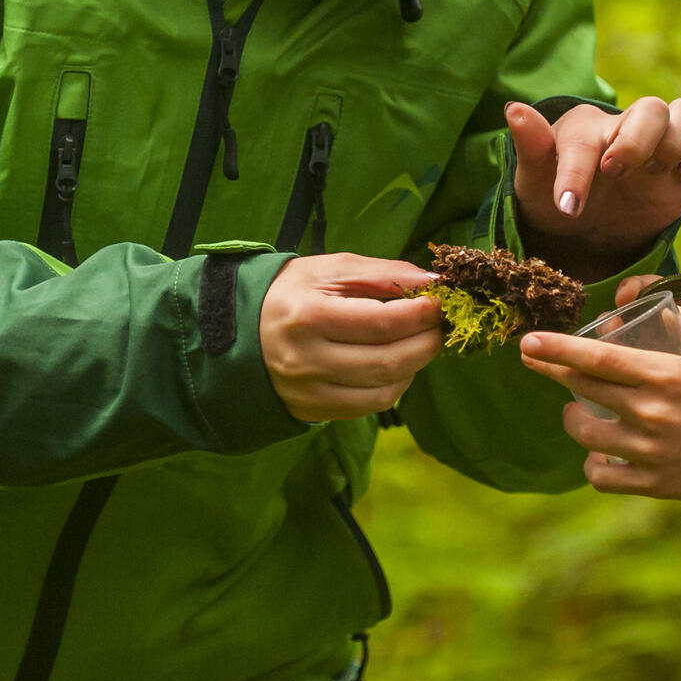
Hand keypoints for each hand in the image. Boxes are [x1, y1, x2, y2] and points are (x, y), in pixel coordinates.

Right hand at [259, 254, 443, 422]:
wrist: (242, 330)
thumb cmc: (291, 292)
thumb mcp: (330, 270)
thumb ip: (383, 273)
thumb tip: (432, 282)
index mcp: (308, 317)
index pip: (380, 323)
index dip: (419, 315)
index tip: (438, 303)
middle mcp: (306, 360)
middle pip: (386, 362)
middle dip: (425, 343)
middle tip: (438, 326)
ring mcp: (308, 391)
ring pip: (382, 390)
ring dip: (414, 366)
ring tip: (420, 343)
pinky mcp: (312, 411)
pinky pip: (369, 406)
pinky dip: (394, 386)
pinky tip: (397, 366)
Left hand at [507, 98, 680, 276]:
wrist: (585, 230)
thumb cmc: (554, 198)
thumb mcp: (532, 180)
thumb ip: (529, 146)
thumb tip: (513, 108)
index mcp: (585, 127)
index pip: (587, 137)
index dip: (577, 171)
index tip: (567, 207)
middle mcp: (626, 126)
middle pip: (651, 108)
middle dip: (636, 143)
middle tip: (615, 174)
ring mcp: (660, 143)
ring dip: (675, 142)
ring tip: (653, 174)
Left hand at [519, 305, 680, 501]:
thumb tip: (673, 305)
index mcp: (662, 375)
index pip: (596, 357)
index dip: (557, 348)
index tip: (528, 341)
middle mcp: (648, 412)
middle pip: (582, 390)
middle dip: (550, 371)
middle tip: (532, 360)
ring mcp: (648, 451)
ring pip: (587, 436)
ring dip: (574, 421)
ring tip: (575, 412)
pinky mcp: (655, 483)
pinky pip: (605, 479)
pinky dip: (594, 467)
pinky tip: (596, 457)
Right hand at [616, 269, 680, 400]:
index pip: (658, 292)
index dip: (635, 291)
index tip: (624, 298)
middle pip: (637, 324)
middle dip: (614, 323)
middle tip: (607, 330)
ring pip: (634, 359)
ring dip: (612, 355)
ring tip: (604, 358)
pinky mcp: (679, 402)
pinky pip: (646, 391)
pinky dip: (625, 391)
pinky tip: (614, 395)